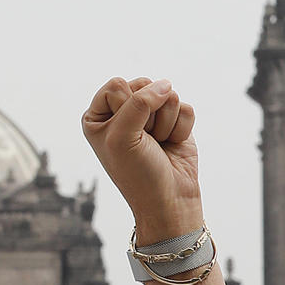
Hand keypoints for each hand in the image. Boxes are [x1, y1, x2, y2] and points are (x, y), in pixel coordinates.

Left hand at [81, 76, 202, 243]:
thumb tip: (166, 84)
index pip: (117, 84)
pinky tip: (171, 144)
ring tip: (157, 144)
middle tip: (144, 141)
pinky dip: (181, 129)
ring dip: (165, 123)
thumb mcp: (123, 137)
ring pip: (168, 95)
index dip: (127, 107)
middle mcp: (122, 111)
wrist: (169, 199)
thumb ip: (139, 102)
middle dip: (149, 114)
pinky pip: (185, 107)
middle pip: (144, 85)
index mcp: (98, 115)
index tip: (126, 134)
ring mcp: (150, 115)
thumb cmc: (137, 173)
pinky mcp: (174, 120)